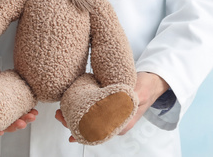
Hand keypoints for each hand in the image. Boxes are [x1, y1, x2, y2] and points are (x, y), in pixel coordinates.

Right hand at [0, 54, 37, 134]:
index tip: (2, 132)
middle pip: (2, 120)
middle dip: (13, 123)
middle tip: (23, 122)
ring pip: (11, 114)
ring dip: (22, 117)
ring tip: (32, 115)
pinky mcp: (7, 94)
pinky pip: (16, 103)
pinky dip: (25, 107)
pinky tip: (32, 108)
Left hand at [53, 72, 168, 141]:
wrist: (153, 81)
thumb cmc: (147, 87)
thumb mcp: (139, 92)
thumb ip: (128, 99)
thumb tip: (115, 103)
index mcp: (121, 124)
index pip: (97, 132)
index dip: (80, 130)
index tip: (68, 125)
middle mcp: (114, 123)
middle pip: (90, 128)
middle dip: (72, 124)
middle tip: (59, 116)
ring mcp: (111, 116)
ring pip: (89, 121)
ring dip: (74, 118)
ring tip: (60, 113)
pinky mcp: (108, 107)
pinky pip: (92, 113)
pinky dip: (80, 112)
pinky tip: (70, 110)